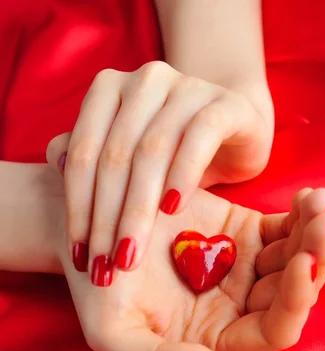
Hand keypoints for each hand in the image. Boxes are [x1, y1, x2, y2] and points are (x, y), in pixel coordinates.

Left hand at [47, 62, 272, 280]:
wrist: (237, 127)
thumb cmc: (175, 148)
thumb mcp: (130, 154)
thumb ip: (93, 153)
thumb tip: (58, 163)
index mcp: (109, 89)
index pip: (83, 153)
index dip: (77, 208)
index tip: (79, 256)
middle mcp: (143, 81)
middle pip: (115, 157)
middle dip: (106, 220)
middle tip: (105, 266)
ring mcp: (185, 87)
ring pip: (151, 152)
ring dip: (138, 211)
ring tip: (131, 255)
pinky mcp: (224, 104)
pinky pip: (199, 139)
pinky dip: (182, 176)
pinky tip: (173, 212)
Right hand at [56, 187, 324, 350]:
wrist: (91, 228)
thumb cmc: (96, 286)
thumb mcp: (112, 334)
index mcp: (218, 338)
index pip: (273, 331)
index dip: (294, 302)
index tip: (301, 263)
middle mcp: (240, 307)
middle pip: (294, 292)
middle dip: (315, 259)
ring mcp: (246, 269)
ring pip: (296, 257)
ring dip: (315, 234)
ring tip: (322, 206)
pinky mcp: (245, 234)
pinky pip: (285, 229)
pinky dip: (301, 215)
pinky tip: (311, 198)